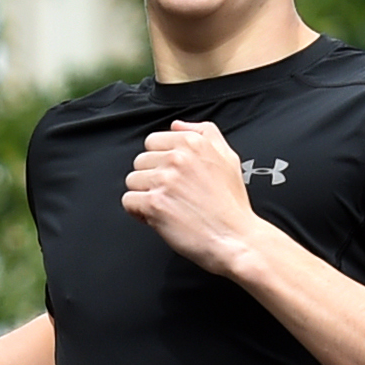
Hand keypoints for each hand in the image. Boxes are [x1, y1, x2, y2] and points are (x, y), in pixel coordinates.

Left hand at [121, 121, 265, 276]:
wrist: (235, 238)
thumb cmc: (231, 205)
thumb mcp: (227, 158)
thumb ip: (204, 134)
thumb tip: (177, 125)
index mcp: (193, 143)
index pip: (153, 142)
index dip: (158, 163)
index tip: (170, 177)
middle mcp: (177, 158)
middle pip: (140, 162)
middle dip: (150, 179)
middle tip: (170, 195)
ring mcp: (164, 180)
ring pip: (132, 181)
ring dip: (143, 195)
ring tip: (165, 207)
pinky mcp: (154, 204)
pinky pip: (128, 201)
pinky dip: (137, 212)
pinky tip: (155, 218)